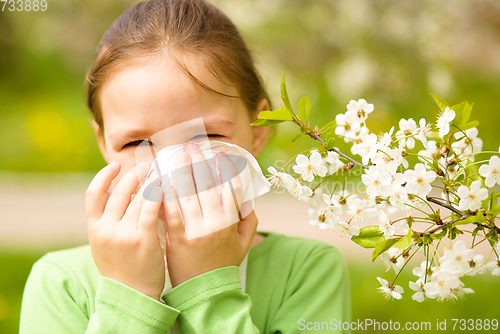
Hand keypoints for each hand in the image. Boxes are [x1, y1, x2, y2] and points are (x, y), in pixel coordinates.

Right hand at [85, 161, 164, 299]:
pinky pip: (151, 210)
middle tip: (146, 165)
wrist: (132, 295)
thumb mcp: (104, 244)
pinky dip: (158, 195)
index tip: (115, 165)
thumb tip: (116, 191)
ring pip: (137, 198)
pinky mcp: (144, 240)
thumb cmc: (121, 267)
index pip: (93, 194)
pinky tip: (165, 187)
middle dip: (133, 175)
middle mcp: (106, 229)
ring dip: (149, 181)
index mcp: (94, 229)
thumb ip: (107, 220)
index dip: (104, 176)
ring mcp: (124, 234)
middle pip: (119, 192)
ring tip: (158, 172)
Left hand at [162, 142, 257, 287]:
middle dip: (200, 163)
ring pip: (190, 194)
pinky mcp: (177, 238)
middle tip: (193, 147)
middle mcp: (215, 223)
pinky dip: (168, 193)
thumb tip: (248, 199)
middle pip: (208, 185)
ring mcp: (196, 229)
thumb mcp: (243, 244)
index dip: (225, 169)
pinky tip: (164, 179)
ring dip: (184, 171)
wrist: (206, 292)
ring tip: (178, 155)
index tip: (219, 154)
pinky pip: (171, 210)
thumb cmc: (224, 265)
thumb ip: (249, 221)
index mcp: (231, 222)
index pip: (230, 188)